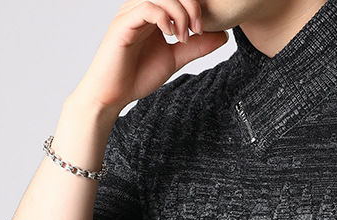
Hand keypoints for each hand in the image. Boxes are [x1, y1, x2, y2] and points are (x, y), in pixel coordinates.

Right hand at [71, 1, 229, 114]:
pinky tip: (170, 35)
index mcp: (153, 13)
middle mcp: (140, 8)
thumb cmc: (138, 76)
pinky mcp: (123, 25)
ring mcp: (130, 14)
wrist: (113, 94)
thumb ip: (196, 46)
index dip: (195, 7)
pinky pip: (145, 8)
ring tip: (183, 36)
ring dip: (179, 13)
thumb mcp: (175, 58)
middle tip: (198, 31)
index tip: (203, 31)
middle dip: (191, 7)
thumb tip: (223, 35)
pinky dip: (163, 18)